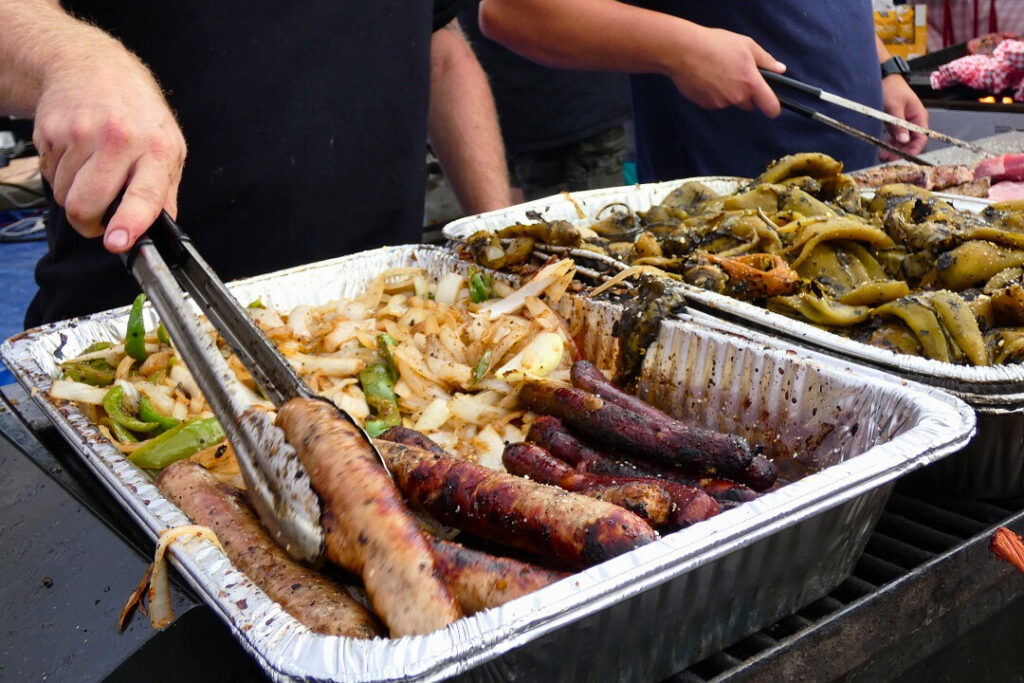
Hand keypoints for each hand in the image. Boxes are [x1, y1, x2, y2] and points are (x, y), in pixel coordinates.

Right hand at [33, 49, 185, 252]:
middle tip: (98, 221)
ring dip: (74, 196)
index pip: (143, 194)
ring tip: (91, 173)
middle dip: (88, 223)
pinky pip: (50, 176)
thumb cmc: (138, 112)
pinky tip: (76, 155)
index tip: (116, 242)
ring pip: (65, 195)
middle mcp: (118, 140)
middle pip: (87, 203)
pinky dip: (61, 176)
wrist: (93, 66)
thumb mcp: (169, 147)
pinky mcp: (51, 131)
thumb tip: (162, 231)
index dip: (128, 223)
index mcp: (155, 148)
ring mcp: (80, 134)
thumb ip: (165, 192)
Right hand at [667, 26, 784, 117]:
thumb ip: (766, 60)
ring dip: (728, 92)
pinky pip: (715, 102)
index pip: (771, 107)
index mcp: (751, 83)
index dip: (774, 108)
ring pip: (731, 102)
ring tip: (718, 72)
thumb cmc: (716, 45)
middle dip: (747, 95)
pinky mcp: (705, 104)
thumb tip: (780, 70)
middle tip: (737, 75)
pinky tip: (707, 77)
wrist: (684, 51)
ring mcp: (720, 103)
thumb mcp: (747, 45)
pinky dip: (714, 93)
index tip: (772, 104)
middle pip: (749, 105)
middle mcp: (737, 97)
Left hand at [878, 75, 927, 160]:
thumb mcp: (894, 107)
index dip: (914, 149)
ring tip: (883, 155)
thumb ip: (899, 124)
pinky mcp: (896, 124)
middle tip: (888, 159)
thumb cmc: (891, 89)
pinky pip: (895, 137)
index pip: (921, 138)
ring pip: (902, 142)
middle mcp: (914, 122)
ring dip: (894, 149)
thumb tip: (904, 140)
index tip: (903, 157)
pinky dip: (890, 144)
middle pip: (912, 142)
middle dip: (901, 152)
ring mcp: (905, 124)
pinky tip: (883, 149)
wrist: (883, 79)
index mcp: (919, 117)